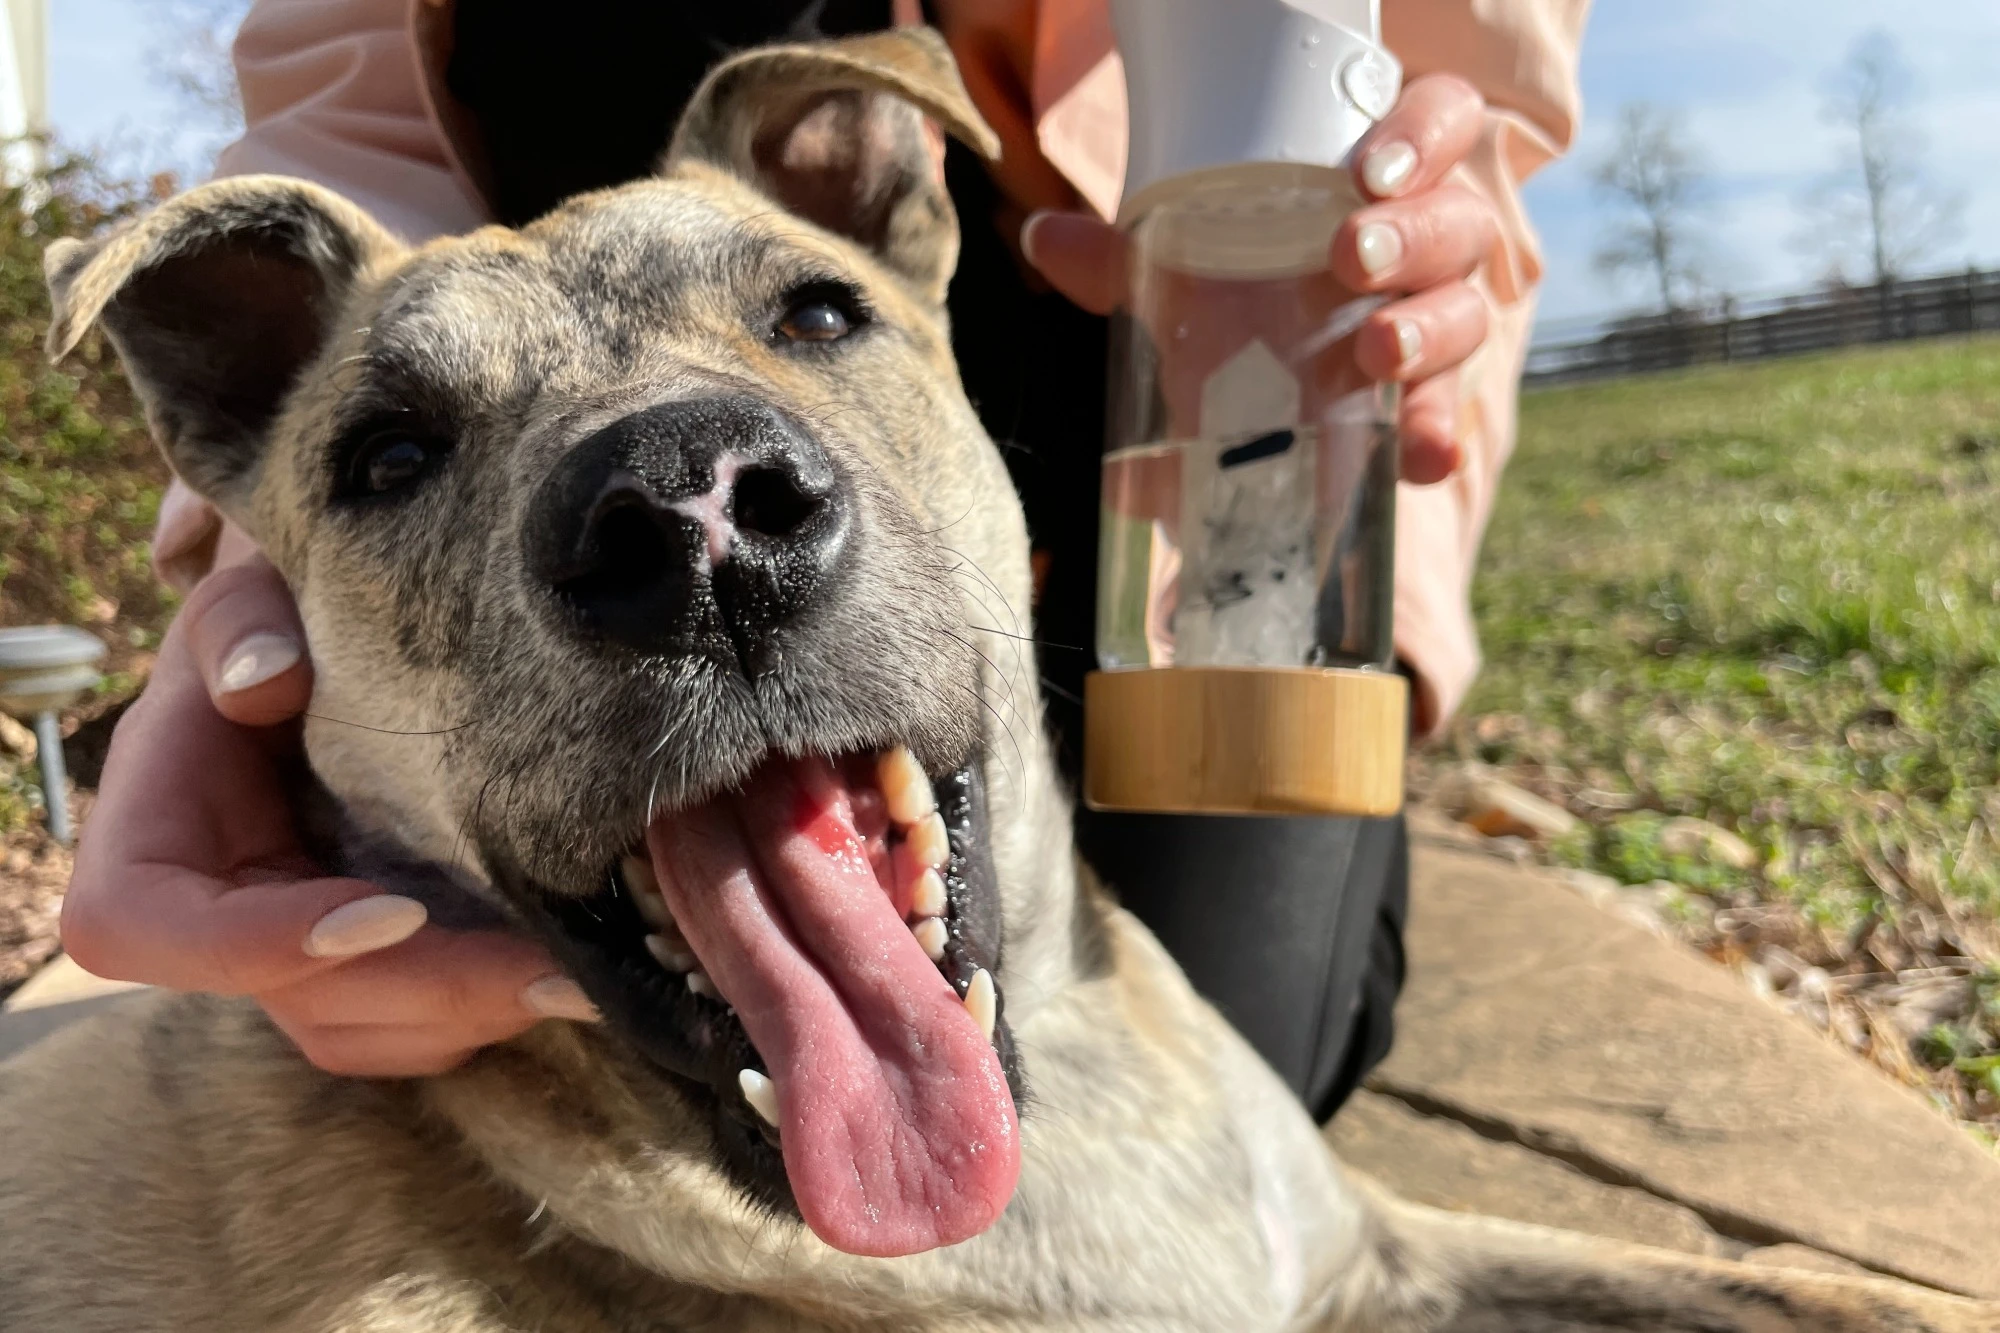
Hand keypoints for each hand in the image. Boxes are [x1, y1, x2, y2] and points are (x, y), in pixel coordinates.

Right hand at [61, 553, 594, 1076]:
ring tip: (584, 980)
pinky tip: (566, 974)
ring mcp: (284, 955)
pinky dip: (480, 1014)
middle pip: (295, 1001)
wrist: (333, 646)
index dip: (255, 944)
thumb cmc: (283, 617)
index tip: (393, 913)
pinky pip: (405, 1031)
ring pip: (358, 1033)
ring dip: (471, 1016)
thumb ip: (238, 621)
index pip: (144, 924)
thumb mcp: (249, 593)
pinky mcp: (354, 970)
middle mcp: (210, 913)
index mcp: (150, 829)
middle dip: (431, 991)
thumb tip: (265, 679)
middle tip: (561, 975)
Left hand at [1020, 74, 1494, 485]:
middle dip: (1415, 235)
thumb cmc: (1244, 299)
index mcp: (1382, 186)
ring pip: (1467, 314)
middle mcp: (1426, 249)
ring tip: (1375, 348)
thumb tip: (1043, 236)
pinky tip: (1423, 458)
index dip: (1424, 135)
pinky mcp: (1422, 406)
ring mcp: (1434, 327)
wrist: (1259, 401)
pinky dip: (1434, 436)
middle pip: (1460, 223)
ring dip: (1428, 329)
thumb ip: (1124, 260)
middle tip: (1354, 254)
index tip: (1370, 167)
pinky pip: (1444, 419)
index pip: (1441, 126)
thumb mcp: (1183, 277)